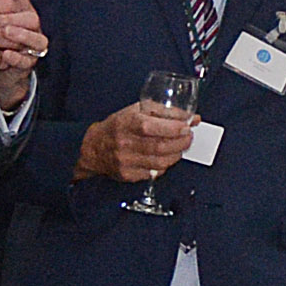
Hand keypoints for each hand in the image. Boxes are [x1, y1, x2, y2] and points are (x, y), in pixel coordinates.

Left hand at [0, 0, 48, 73]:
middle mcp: (29, 26)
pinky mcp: (29, 61)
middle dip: (10, 17)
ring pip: (36, 37)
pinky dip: (18, 57)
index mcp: (19, 11)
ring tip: (5, 33)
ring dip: (21, 34)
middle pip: (30, 16)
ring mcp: (32, 44)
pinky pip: (29, 59)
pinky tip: (6, 55)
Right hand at [80, 99, 198, 182]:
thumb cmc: (118, 126)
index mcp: (126, 124)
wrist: (94, 148)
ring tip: (180, 147)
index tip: (186, 127)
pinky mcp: (128, 175)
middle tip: (188, 137)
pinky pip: (154, 173)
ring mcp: (126, 161)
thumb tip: (191, 117)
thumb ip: (164, 111)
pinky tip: (165, 158)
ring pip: (160, 162)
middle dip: (181, 142)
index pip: (151, 127)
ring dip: (176, 155)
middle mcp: (125, 143)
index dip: (173, 128)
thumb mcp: (136, 111)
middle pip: (159, 146)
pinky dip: (164, 165)